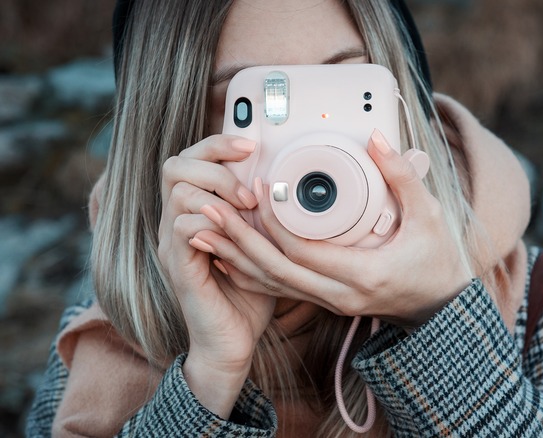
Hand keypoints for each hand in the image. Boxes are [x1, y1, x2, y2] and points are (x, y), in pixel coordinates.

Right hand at [157, 134, 275, 417]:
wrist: (233, 342)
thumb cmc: (251, 293)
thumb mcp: (263, 243)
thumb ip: (265, 213)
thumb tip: (292, 181)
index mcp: (195, 212)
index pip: (190, 158)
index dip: (217, 143)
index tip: (252, 145)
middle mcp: (176, 221)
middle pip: (174, 164)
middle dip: (214, 163)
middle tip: (249, 189)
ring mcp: (174, 243)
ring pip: (177, 189)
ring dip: (217, 191)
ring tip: (247, 209)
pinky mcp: (180, 266)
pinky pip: (182, 225)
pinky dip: (212, 220)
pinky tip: (237, 230)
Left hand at [190, 130, 471, 329]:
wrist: (440, 305)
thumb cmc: (437, 259)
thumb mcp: (428, 214)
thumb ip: (401, 175)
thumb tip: (376, 138)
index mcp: (363, 273)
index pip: (302, 250)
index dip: (275, 220)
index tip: (260, 187)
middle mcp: (339, 294)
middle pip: (275, 270)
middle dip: (239, 239)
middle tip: (211, 206)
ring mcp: (329, 302)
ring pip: (271, 284)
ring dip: (236, 256)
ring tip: (206, 227)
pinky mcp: (324, 300)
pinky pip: (280, 288)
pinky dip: (250, 271)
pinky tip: (227, 255)